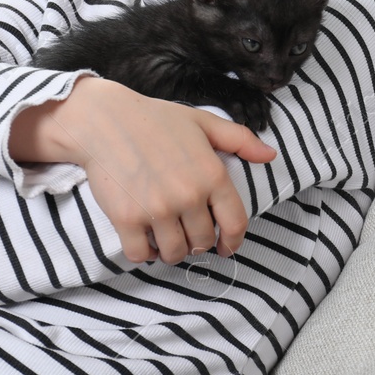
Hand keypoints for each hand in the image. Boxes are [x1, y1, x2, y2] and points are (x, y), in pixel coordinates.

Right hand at [34, 77, 276, 266]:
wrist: (103, 120)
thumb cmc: (155, 120)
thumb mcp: (202, 122)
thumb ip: (239, 139)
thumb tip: (270, 155)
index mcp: (212, 175)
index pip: (235, 224)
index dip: (233, 241)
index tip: (225, 247)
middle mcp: (188, 195)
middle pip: (202, 243)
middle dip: (197, 242)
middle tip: (186, 232)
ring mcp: (157, 209)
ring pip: (174, 253)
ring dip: (172, 250)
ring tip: (166, 237)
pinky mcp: (127, 219)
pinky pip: (141, 255)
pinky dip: (144, 253)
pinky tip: (144, 240)